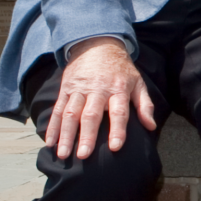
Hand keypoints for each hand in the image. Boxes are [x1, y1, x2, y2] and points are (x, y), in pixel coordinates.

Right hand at [47, 37, 155, 160]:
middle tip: (83, 156)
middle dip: (86, 136)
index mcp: (118, 89)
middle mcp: (97, 90)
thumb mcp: (138, 83)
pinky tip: (49, 142)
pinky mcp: (65, 89)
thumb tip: (151, 127)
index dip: (118, 130)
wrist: (97, 44)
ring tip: (63, 155)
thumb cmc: (121, 70)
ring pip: (70, 114)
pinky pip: (57, 109)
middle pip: (91, 115)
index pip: (119, 112)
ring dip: (66, 135)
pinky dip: (52, 126)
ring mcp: (79, 90)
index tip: (115, 147)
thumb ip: (144, 105)